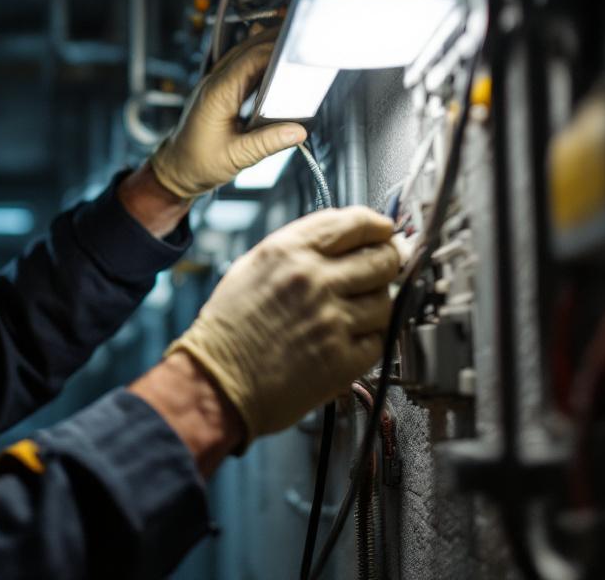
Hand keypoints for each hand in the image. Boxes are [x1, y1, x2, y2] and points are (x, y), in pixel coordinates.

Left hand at [148, 30, 307, 198]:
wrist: (176, 168)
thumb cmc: (197, 163)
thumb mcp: (236, 157)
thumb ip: (267, 143)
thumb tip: (298, 131)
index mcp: (217, 94)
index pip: (251, 59)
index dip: (277, 52)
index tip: (302, 52)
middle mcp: (215, 82)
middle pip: (249, 48)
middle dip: (276, 42)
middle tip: (306, 44)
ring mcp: (216, 83)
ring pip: (245, 52)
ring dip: (269, 47)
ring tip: (297, 49)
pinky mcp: (220, 89)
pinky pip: (242, 65)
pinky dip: (261, 61)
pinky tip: (277, 65)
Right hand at [166, 207, 399, 444]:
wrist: (216, 382)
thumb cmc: (227, 330)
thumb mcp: (252, 267)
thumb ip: (299, 248)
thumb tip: (344, 241)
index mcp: (288, 252)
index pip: (355, 223)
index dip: (377, 225)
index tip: (383, 231)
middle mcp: (313, 280)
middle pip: (383, 259)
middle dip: (388, 262)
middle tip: (382, 269)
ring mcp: (332, 320)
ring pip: (387, 300)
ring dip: (378, 303)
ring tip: (357, 311)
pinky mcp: (343, 359)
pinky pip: (380, 339)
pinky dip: (372, 337)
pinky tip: (350, 338)